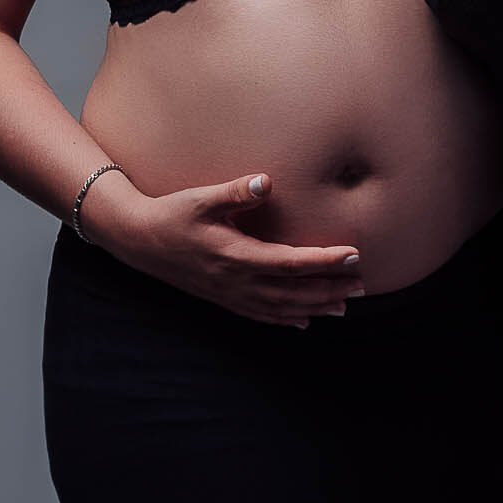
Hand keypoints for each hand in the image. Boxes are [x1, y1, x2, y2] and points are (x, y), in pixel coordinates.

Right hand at [87, 171, 365, 327]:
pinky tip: (305, 322)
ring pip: (281, 308)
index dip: (324, 262)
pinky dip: (287, 320)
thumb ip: (236, 191)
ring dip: (315, 307)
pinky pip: (262, 315)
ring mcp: (230, 294)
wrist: (139, 241)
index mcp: (236, 256)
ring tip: (346, 305)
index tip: (354, 256)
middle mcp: (236, 281)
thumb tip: (266, 180)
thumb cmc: (173, 213)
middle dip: (330, 289)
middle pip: (293, 292)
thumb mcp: (202, 197)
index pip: (291, 262)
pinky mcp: (223, 298)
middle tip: (363, 284)